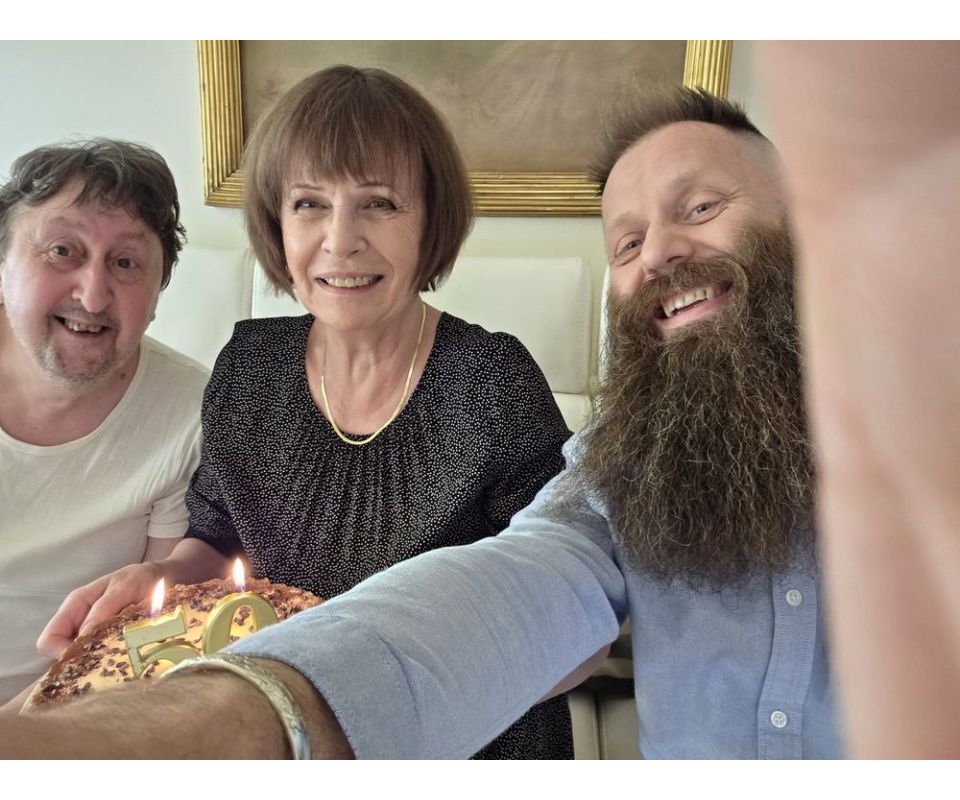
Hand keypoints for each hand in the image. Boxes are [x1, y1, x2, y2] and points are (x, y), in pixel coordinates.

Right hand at [36, 562, 163, 657]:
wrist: (164, 578)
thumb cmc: (142, 578)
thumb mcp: (124, 588)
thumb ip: (103, 609)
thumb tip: (82, 636)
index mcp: (76, 604)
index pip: (49, 640)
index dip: (61, 653)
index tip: (86, 659)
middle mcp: (80, 620)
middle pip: (62, 655)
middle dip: (79, 662)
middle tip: (105, 664)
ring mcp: (94, 632)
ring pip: (81, 659)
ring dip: (96, 663)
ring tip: (119, 660)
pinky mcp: (110, 640)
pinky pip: (100, 657)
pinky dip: (109, 661)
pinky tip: (126, 658)